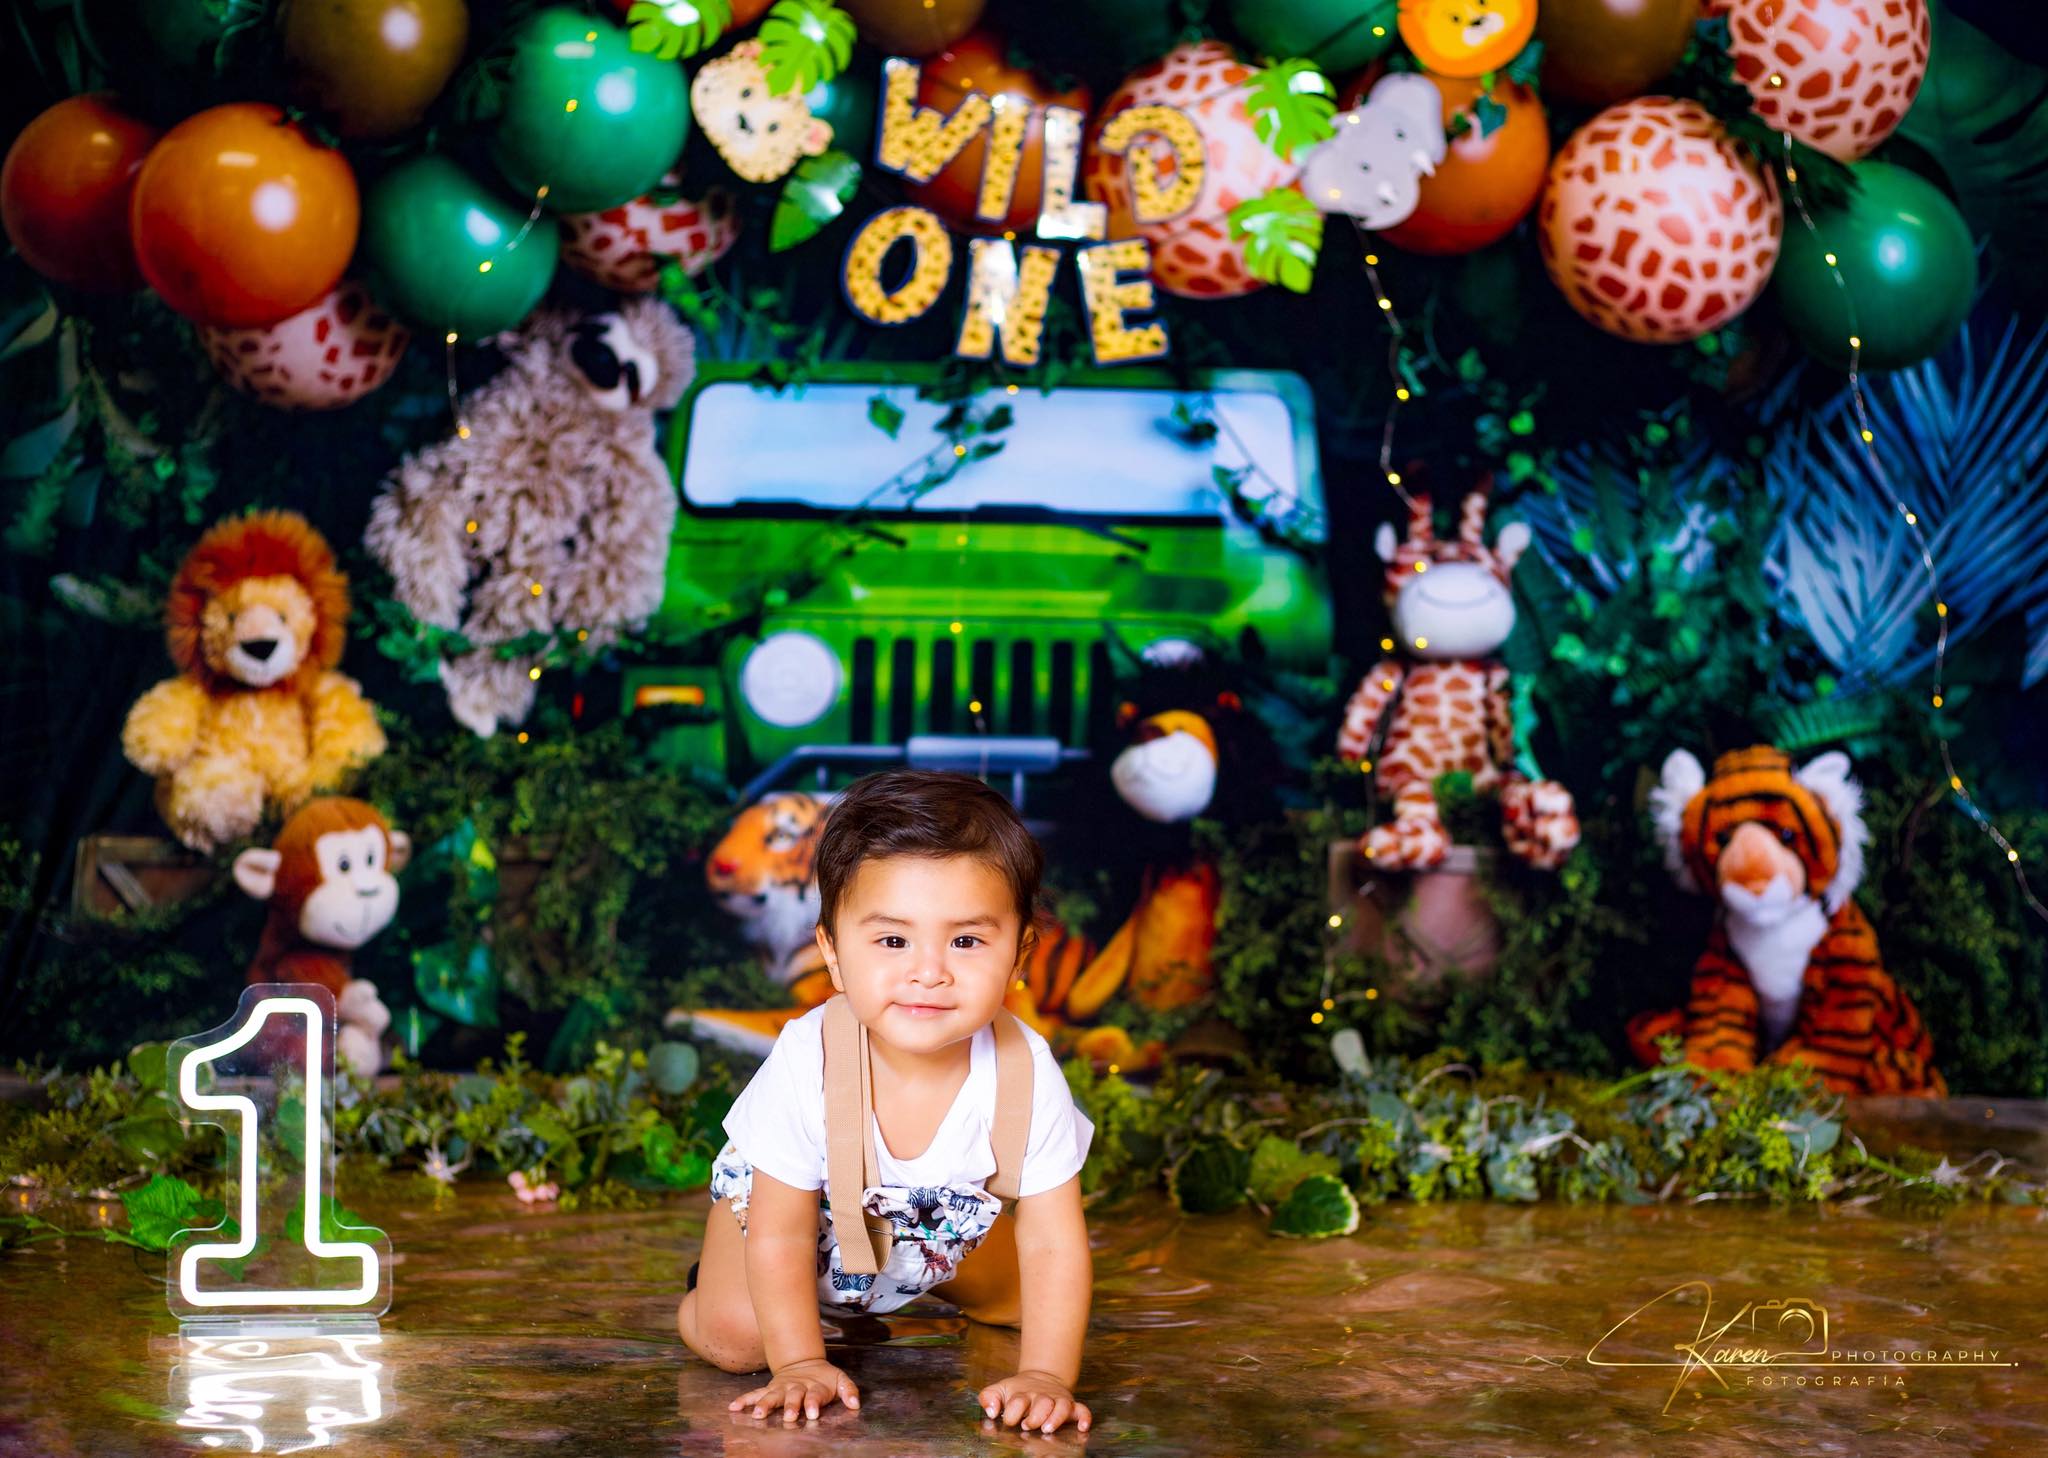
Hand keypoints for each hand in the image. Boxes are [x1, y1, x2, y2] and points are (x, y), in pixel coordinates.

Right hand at [729, 1358, 859, 1422]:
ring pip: (771, 1396)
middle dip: (790, 1407)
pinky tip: (733, 1407)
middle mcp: (795, 1388)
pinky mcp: (770, 1389)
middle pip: (792, 1397)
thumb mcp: (840, 1379)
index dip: (813, 1404)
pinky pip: (755, 1394)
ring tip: (756, 1415)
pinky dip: (744, 1400)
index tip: (812, 1414)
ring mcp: (781, 1388)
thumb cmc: (824, 1378)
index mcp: (814, 1387)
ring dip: (764, 1405)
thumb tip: (855, 1404)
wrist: (805, 1362)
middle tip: (789, 1417)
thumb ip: (849, 1391)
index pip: (814, 1396)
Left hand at [978, 1370, 1090, 1434]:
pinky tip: (1083, 1427)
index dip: (1014, 1411)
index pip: (1018, 1401)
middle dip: (1035, 1416)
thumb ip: (988, 1397)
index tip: (1010, 1420)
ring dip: (1056, 1417)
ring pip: (1061, 1406)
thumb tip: (992, 1411)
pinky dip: (1084, 1417)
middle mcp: (1041, 1397)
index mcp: (1023, 1394)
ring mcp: (1057, 1400)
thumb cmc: (1017, 1391)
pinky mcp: (1070, 1405)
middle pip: (1042, 1403)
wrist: (1039, 1378)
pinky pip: (1082, 1409)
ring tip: (1047, 1428)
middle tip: (1027, 1425)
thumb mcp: (1000, 1390)